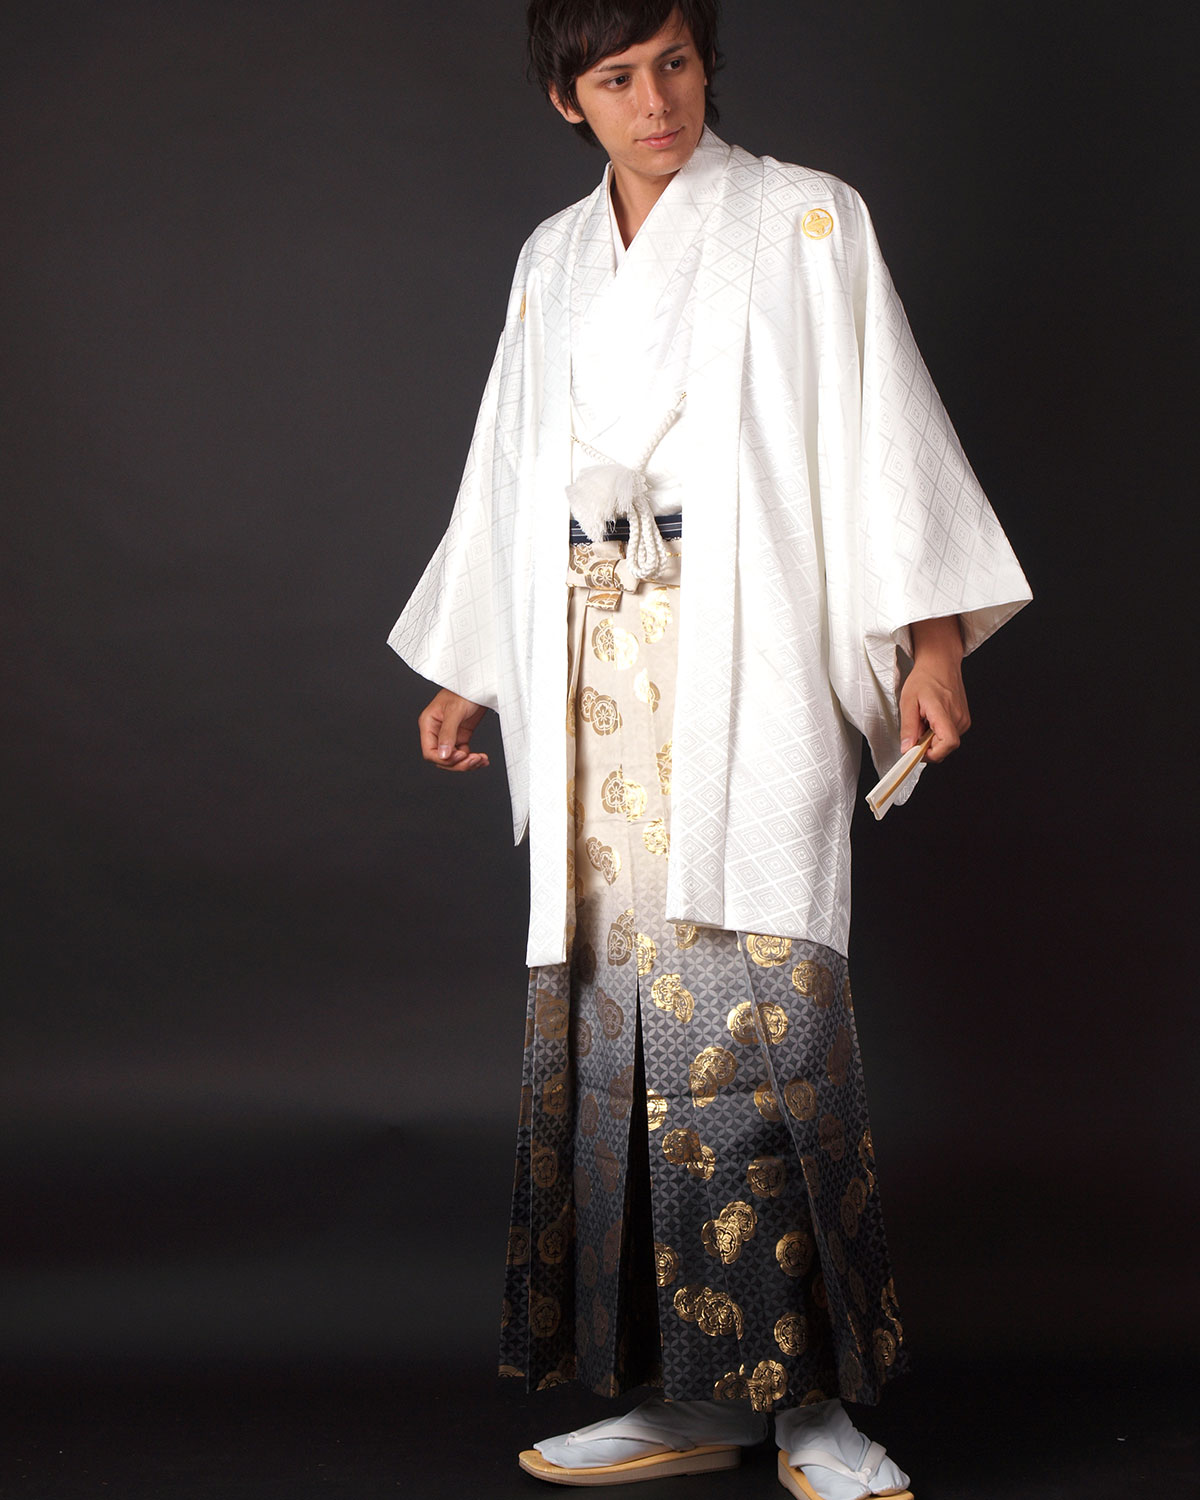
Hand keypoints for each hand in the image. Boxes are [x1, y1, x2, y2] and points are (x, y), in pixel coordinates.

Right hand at [418, 689, 489, 771]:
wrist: (479, 683)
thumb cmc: (464, 690)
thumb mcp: (455, 711)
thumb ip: (447, 733)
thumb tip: (442, 755)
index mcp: (429, 724)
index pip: (430, 751)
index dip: (444, 759)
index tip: (460, 756)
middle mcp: (437, 731)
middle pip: (442, 758)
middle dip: (458, 763)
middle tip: (474, 760)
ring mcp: (450, 735)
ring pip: (454, 759)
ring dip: (467, 763)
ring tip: (481, 760)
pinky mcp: (461, 736)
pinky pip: (464, 754)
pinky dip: (473, 759)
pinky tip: (483, 760)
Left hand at [900, 616, 969, 763]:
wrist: (940, 663)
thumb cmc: (924, 678)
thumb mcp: (907, 701)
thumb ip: (908, 727)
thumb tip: (908, 749)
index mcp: (944, 711)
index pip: (948, 743)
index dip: (933, 753)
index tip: (918, 750)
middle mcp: (958, 717)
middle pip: (945, 747)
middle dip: (928, 745)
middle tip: (917, 729)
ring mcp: (963, 719)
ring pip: (946, 742)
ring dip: (932, 738)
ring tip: (924, 719)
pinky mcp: (964, 720)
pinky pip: (949, 735)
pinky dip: (938, 732)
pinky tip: (932, 718)